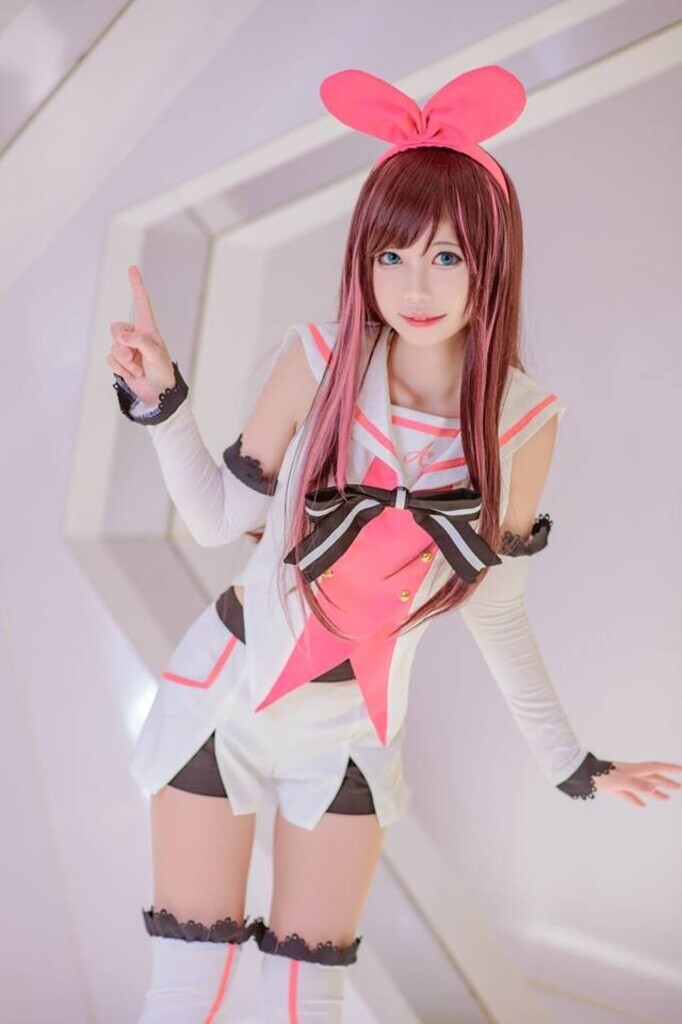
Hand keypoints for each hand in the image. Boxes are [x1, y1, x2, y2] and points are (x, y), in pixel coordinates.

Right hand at [107, 265, 175, 404]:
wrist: (158, 393)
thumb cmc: (162, 372)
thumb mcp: (156, 354)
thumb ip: (139, 342)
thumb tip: (120, 337)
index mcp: (147, 329)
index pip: (142, 303)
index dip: (137, 286)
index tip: (132, 268)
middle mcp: (135, 335)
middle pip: (115, 327)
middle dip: (123, 345)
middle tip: (136, 358)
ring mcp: (125, 348)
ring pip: (113, 347)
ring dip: (125, 362)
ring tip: (139, 369)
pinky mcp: (119, 361)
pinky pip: (110, 360)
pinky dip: (120, 369)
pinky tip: (132, 374)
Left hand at [593, 760, 681, 806]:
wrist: (577, 773)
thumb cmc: (596, 775)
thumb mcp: (616, 781)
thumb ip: (635, 785)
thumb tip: (653, 790)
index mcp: (632, 770)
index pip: (655, 768)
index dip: (670, 769)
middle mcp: (629, 774)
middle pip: (651, 778)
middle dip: (666, 782)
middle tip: (679, 788)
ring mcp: (621, 781)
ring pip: (642, 787)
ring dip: (655, 792)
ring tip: (667, 799)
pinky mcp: (613, 788)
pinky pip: (629, 795)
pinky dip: (637, 800)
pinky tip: (641, 806)